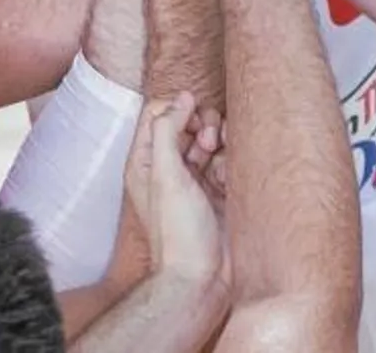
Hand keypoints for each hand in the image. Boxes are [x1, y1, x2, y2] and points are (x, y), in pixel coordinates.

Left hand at [124, 93, 227, 287]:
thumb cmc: (178, 234)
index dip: (178, 110)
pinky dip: (230, 162)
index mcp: (145, 161)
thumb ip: (168, 130)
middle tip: (208, 143)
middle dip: (202, 125)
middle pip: (187, 122)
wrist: (203, 277)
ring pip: (210, 138)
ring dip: (219, 143)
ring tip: (219, 160)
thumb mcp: (165, 175)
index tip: (191, 122)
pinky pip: (226, 159)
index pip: (158, 113)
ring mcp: (194, 178)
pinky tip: (229, 178)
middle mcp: (168, 167)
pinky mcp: (218, 190)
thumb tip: (182, 98)